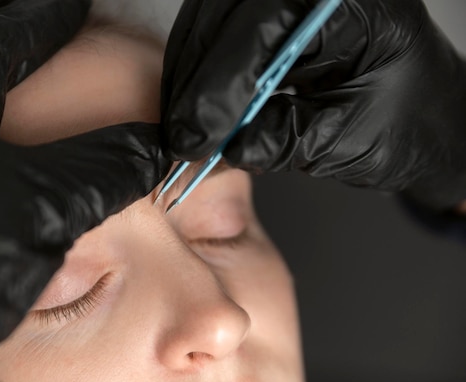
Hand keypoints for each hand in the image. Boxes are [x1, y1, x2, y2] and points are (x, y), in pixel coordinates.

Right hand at [162, 0, 465, 210]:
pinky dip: (202, 67)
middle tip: (181, 135)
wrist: (425, 118)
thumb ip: (276, 139)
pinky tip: (196, 102)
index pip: (260, 28)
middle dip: (196, 80)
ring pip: (213, 19)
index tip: (195, 135)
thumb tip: (219, 143)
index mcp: (351, 4)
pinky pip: (221, 29)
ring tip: (184, 123)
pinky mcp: (275, 11)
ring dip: (191, 73)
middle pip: (224, 15)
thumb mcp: (341, 140)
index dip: (218, 85)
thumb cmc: (406, 125)